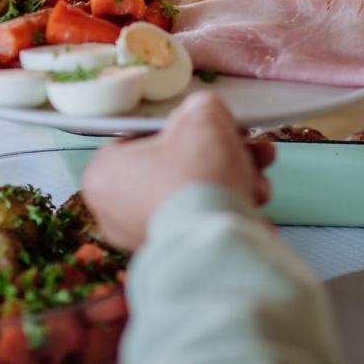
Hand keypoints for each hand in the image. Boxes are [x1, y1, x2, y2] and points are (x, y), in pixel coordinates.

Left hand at [81, 92, 274, 250]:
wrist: (218, 244)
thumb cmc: (197, 178)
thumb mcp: (202, 116)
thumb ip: (203, 106)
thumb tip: (209, 113)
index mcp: (105, 173)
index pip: (144, 136)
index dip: (184, 125)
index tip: (210, 123)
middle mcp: (117, 212)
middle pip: (177, 165)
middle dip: (220, 153)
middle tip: (245, 145)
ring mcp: (147, 239)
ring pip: (196, 194)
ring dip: (233, 178)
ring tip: (258, 171)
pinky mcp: (178, 257)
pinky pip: (204, 223)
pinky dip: (230, 209)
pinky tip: (252, 200)